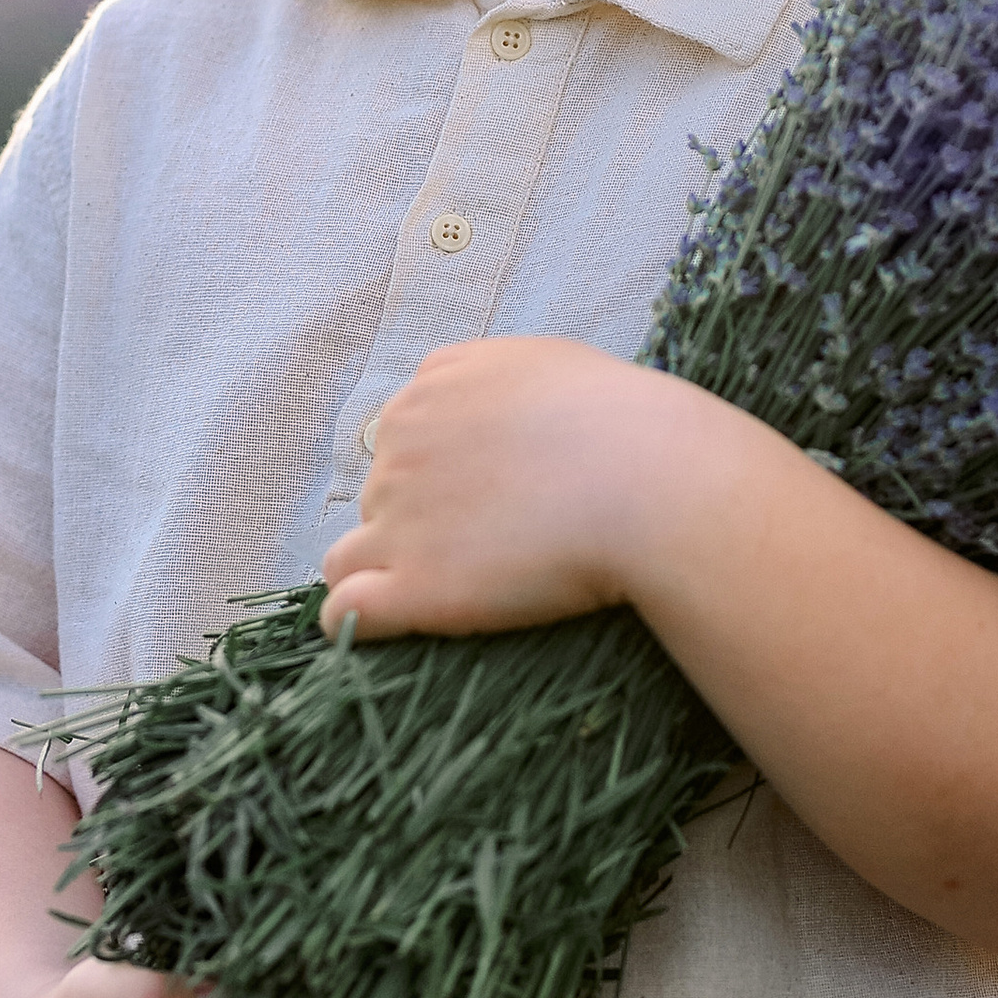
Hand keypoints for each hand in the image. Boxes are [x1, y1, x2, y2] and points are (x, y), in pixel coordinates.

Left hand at [319, 333, 744, 640]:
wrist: (652, 484)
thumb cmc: (623, 424)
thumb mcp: (548, 365)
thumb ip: (495, 383)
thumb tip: (485, 418)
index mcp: (433, 387)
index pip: (402, 438)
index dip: (438, 476)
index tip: (483, 502)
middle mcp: (400, 443)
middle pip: (380, 495)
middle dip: (418, 522)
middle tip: (487, 550)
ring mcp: (398, 515)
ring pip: (350, 553)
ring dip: (385, 572)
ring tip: (447, 597)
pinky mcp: (411, 586)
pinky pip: (345, 610)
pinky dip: (356, 622)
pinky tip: (390, 633)